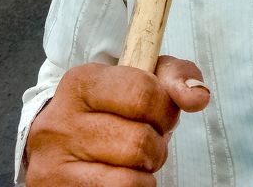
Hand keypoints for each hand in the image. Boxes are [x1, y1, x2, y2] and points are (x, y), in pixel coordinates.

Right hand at [25, 55, 210, 185]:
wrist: (62, 141)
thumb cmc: (112, 106)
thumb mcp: (142, 77)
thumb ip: (176, 76)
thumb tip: (198, 96)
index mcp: (82, 81)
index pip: (143, 94)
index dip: (165, 109)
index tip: (162, 114)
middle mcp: (61, 120)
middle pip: (140, 140)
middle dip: (158, 143)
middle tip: (150, 140)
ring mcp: (54, 161)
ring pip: (129, 175)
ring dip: (147, 170)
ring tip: (137, 159)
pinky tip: (126, 177)